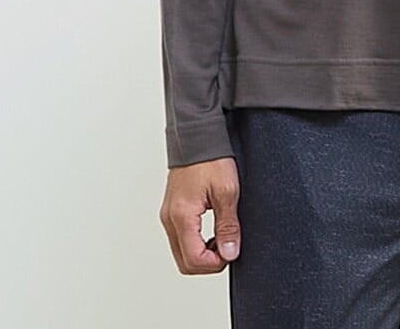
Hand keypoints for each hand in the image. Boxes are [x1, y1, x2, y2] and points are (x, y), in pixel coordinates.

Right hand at [159, 156, 241, 274]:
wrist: (197, 135)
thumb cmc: (211, 158)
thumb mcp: (227, 192)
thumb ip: (228, 226)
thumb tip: (229, 253)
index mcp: (182, 216)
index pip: (193, 260)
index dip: (215, 263)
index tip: (231, 251)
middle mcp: (169, 218)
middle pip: (184, 262)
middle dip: (208, 263)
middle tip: (227, 247)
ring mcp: (168, 214)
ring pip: (181, 252)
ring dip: (201, 253)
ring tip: (221, 237)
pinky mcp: (171, 210)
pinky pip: (180, 238)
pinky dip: (195, 242)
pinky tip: (210, 231)